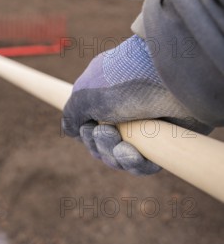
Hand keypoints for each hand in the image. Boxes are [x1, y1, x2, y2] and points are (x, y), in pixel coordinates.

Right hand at [62, 35, 211, 175]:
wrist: (173, 79)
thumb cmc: (125, 82)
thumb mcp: (86, 94)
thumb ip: (72, 114)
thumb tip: (70, 132)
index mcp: (104, 92)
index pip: (88, 122)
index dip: (85, 133)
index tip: (88, 129)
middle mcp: (123, 108)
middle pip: (102, 143)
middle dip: (100, 145)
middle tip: (107, 133)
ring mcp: (144, 125)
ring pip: (120, 156)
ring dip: (115, 156)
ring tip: (123, 146)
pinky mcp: (164, 140)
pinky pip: (144, 163)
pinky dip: (135, 164)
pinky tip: (134, 155)